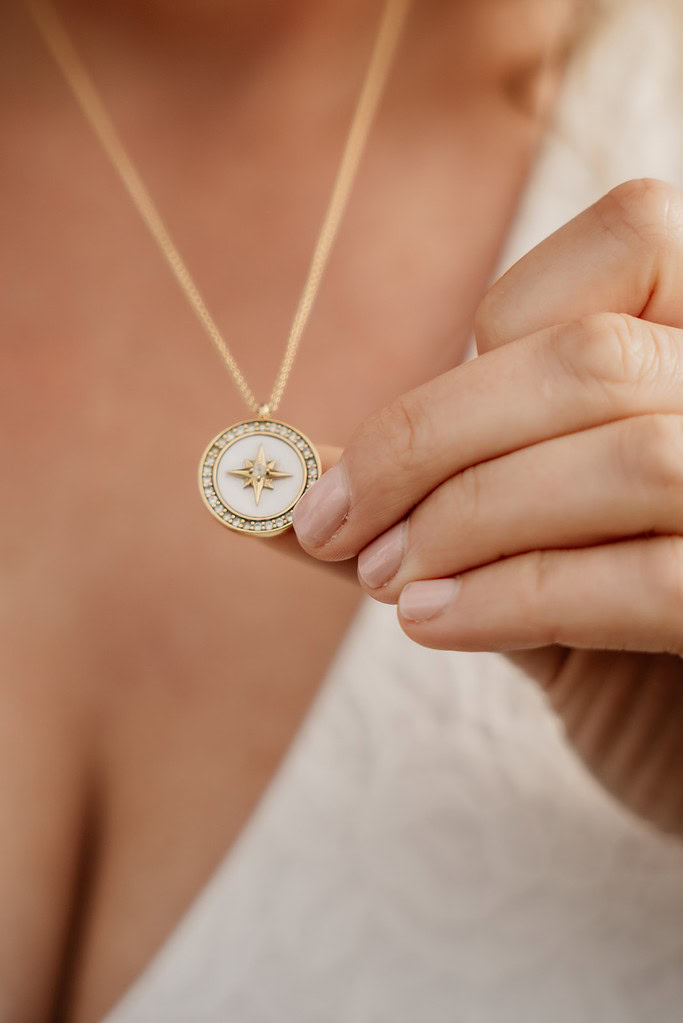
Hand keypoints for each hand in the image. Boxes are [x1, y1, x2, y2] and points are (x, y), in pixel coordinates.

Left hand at [292, 179, 682, 837]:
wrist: (677, 726)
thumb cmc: (607, 618)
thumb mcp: (518, 528)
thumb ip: (414, 492)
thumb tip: (258, 485)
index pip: (629, 240)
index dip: (492, 332)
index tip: (407, 423)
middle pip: (594, 363)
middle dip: (428, 443)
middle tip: (336, 527)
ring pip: (627, 461)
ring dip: (469, 520)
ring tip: (388, 584)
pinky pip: (651, 581)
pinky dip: (517, 599)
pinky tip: (434, 624)